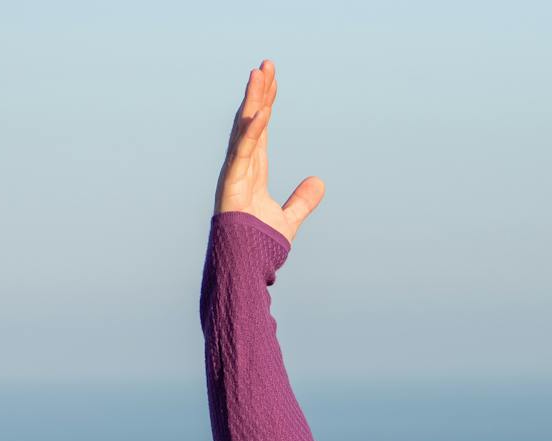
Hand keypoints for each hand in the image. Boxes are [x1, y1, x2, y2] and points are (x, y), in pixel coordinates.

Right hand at [214, 59, 325, 240]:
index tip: (272, 79)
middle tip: (266, 64)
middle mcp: (241, 167)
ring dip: (252, 100)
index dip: (267, 104)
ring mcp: (235, 173)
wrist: (247, 265)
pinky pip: (243, 151)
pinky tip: (262, 111)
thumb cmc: (260, 245)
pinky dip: (252, 131)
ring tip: (260, 73)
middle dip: (258, 93)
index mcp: (253, 171)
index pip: (260, 129)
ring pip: (244, 129)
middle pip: (251, 121)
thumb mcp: (289, 219)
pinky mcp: (232, 183)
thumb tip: (319, 182)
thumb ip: (302, 201)